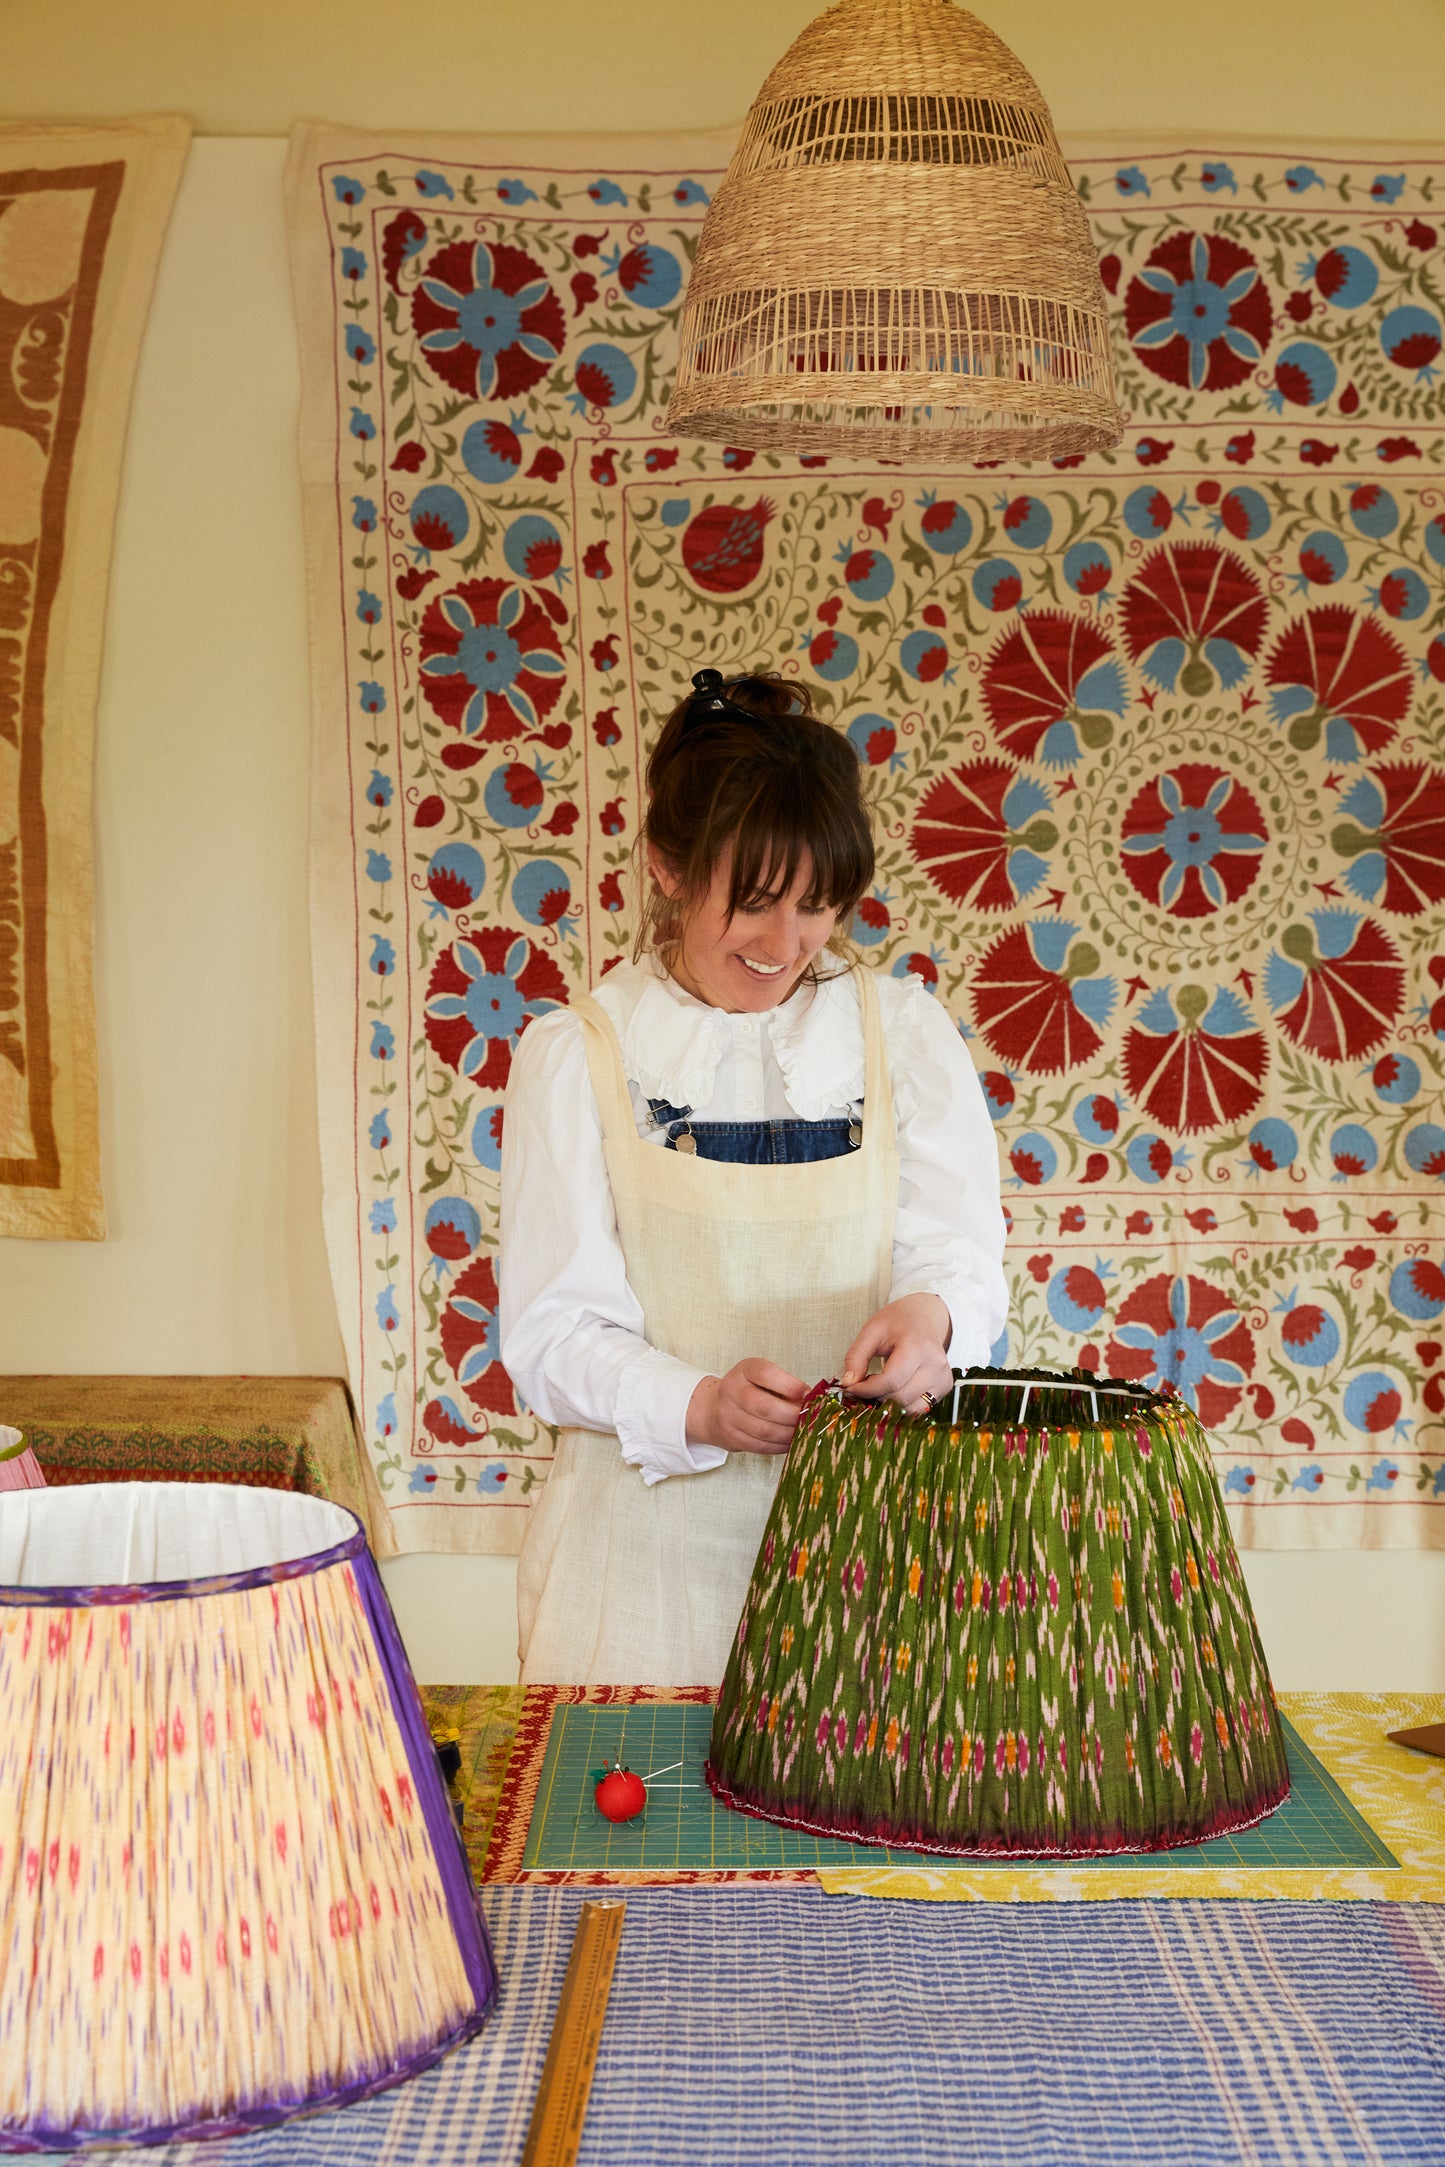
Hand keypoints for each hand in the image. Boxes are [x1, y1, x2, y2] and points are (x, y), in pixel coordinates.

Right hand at [686, 1360, 808, 1455]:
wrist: (713, 1409)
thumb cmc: (748, 1390)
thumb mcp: (763, 1378)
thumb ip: (786, 1386)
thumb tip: (814, 1402)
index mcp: (744, 1370)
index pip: (766, 1373)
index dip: (790, 1385)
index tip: (808, 1394)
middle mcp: (732, 1391)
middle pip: (764, 1406)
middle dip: (792, 1415)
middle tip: (810, 1419)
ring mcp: (728, 1416)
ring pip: (763, 1430)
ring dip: (788, 1434)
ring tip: (804, 1433)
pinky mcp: (731, 1437)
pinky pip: (759, 1446)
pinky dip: (779, 1446)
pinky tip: (791, 1442)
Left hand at [841, 1294, 952, 1417]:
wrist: (923, 1316)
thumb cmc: (897, 1322)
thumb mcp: (871, 1331)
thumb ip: (856, 1357)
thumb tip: (848, 1384)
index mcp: (918, 1346)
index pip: (891, 1380)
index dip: (867, 1389)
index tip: (851, 1387)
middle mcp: (936, 1364)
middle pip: (900, 1396)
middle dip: (875, 1395)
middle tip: (863, 1385)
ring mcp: (943, 1377)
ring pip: (910, 1407)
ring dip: (888, 1403)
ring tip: (879, 1385)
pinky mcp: (945, 1387)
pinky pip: (919, 1408)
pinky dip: (902, 1405)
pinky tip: (893, 1390)